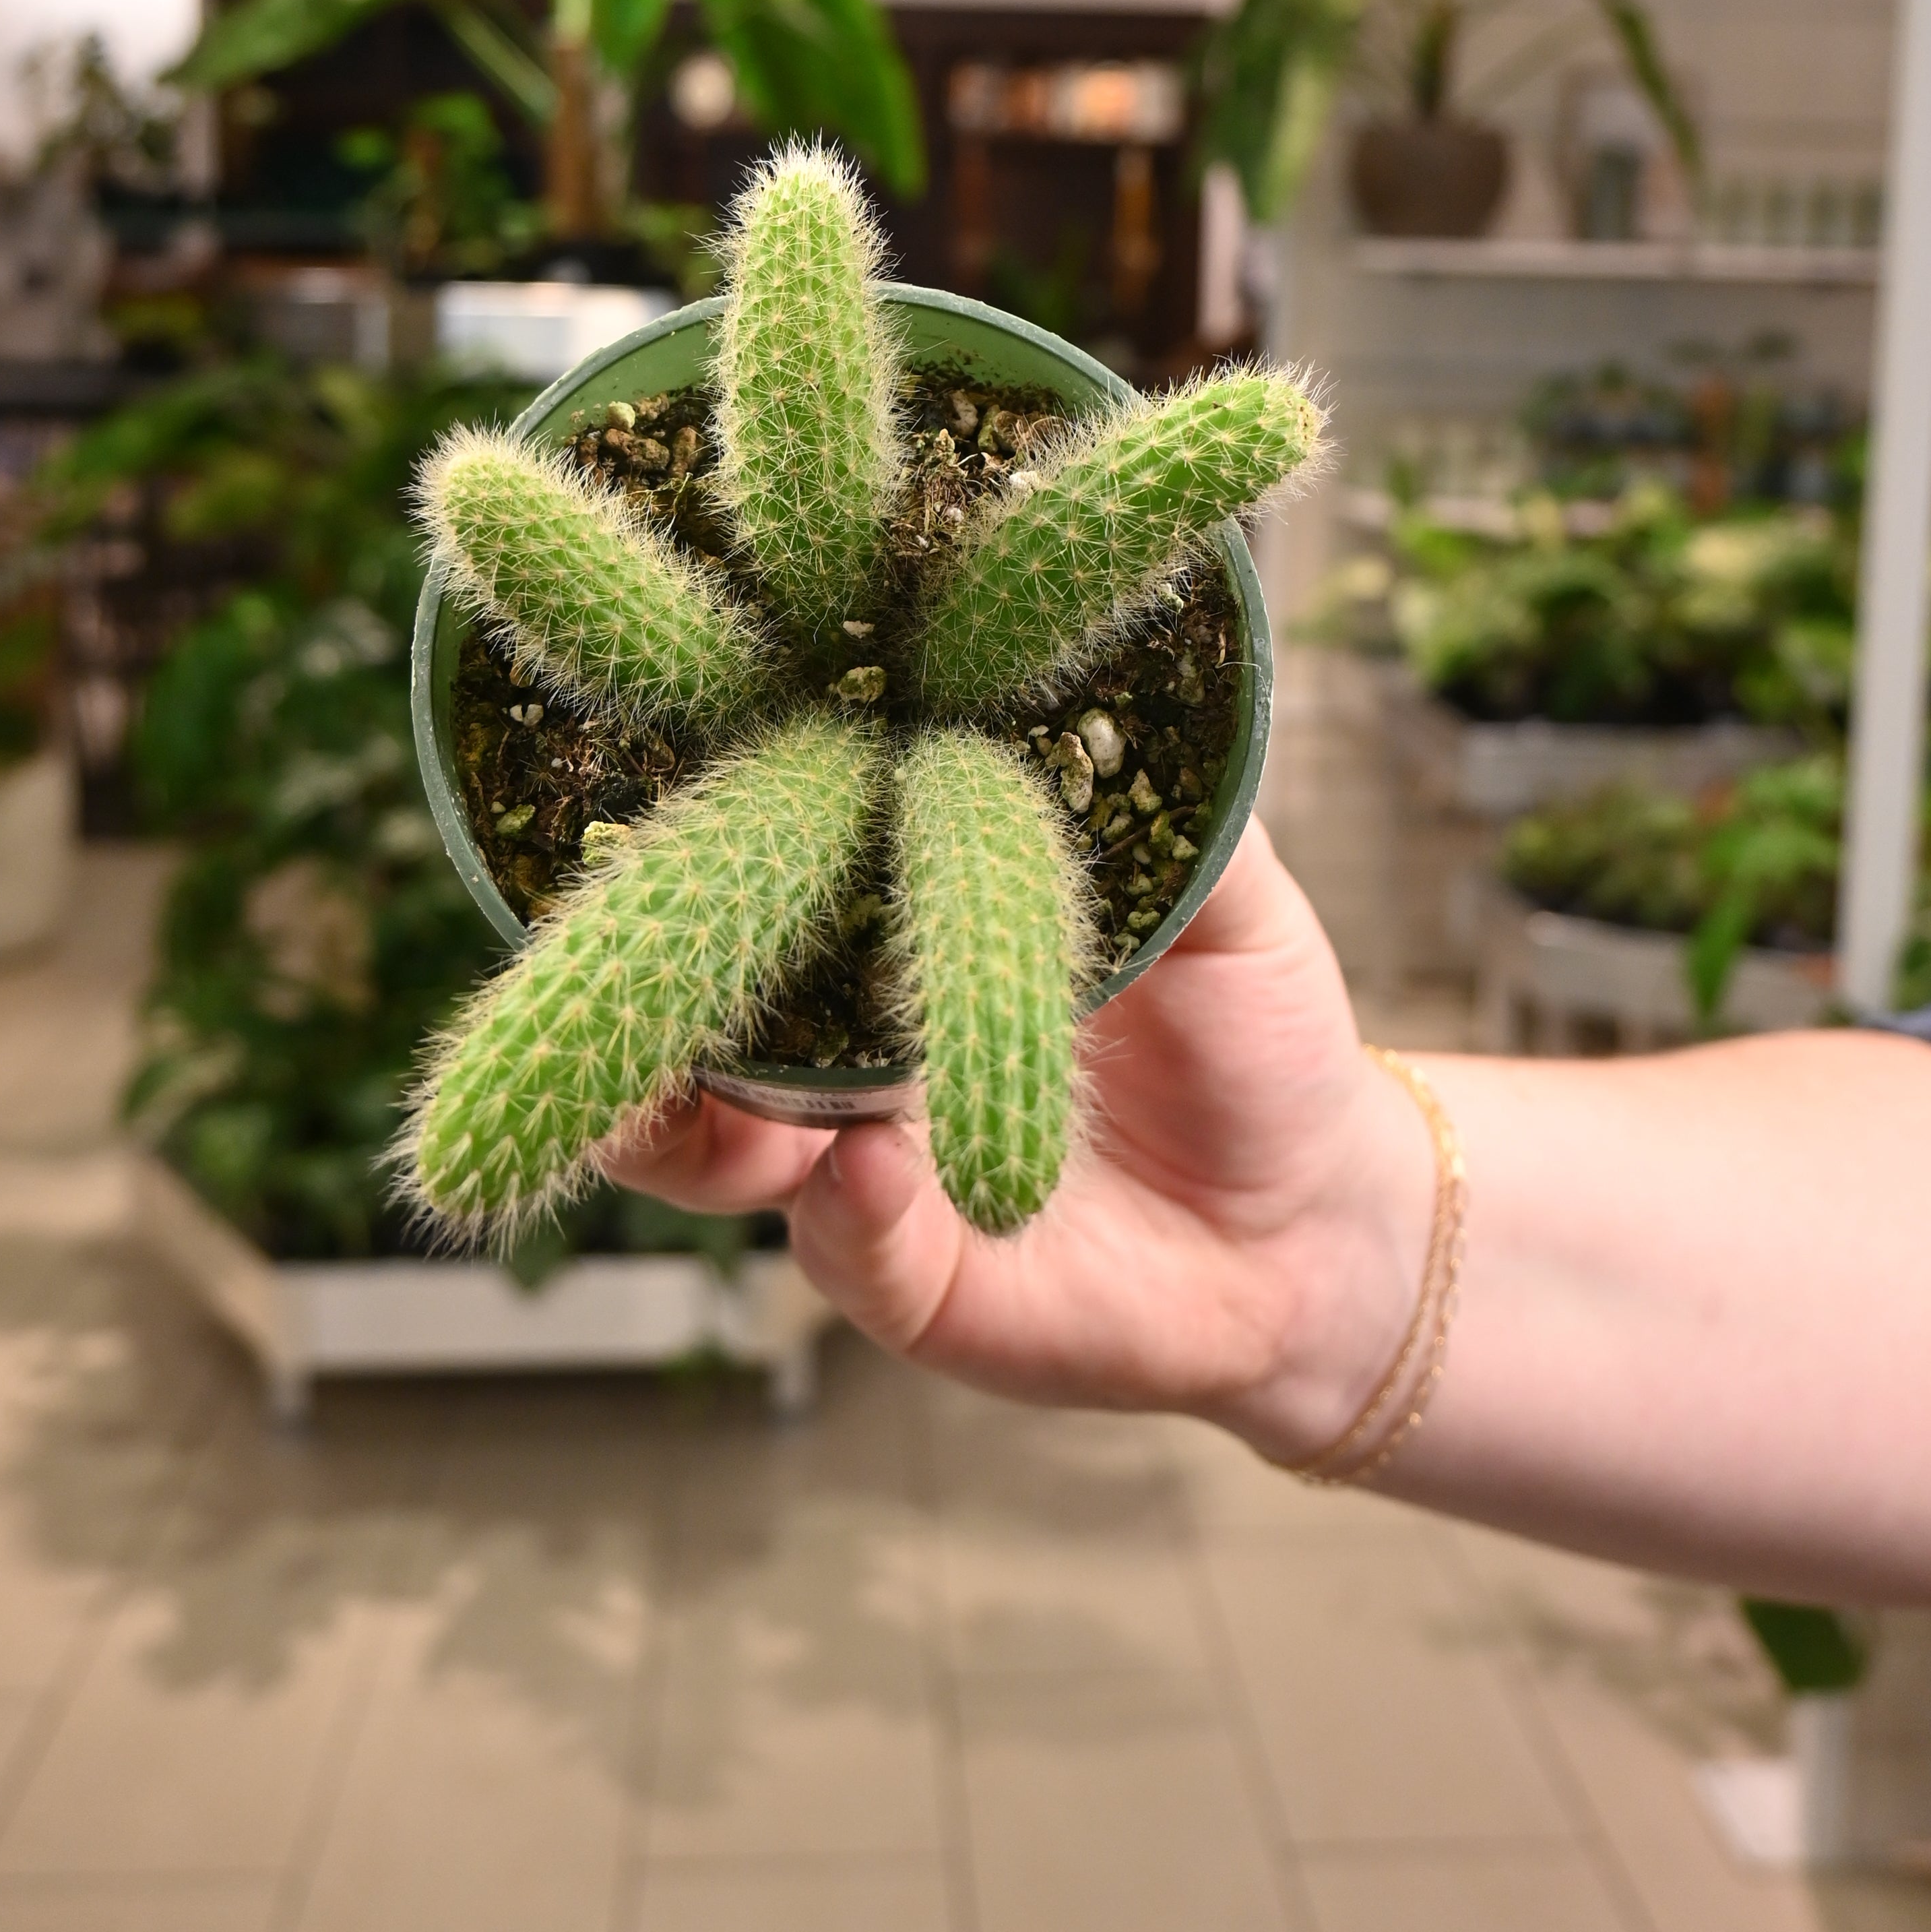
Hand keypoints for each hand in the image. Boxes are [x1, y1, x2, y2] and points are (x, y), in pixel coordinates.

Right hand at [602, 819, 1428, 1461]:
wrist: (1324, 1224)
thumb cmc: (1258, 1033)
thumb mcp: (1224, 887)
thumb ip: (1155, 786)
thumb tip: (1098, 654)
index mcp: (891, 919)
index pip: (751, 853)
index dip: (687, 809)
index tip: (643, 740)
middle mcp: (843, 1041)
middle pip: (676, 996)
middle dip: (617, 957)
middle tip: (605, 901)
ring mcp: (857, 1163)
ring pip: (702, 1142)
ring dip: (674, 1103)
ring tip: (682, 1062)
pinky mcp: (909, 1277)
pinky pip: (842, 1241)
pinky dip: (846, 1202)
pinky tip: (871, 1159)